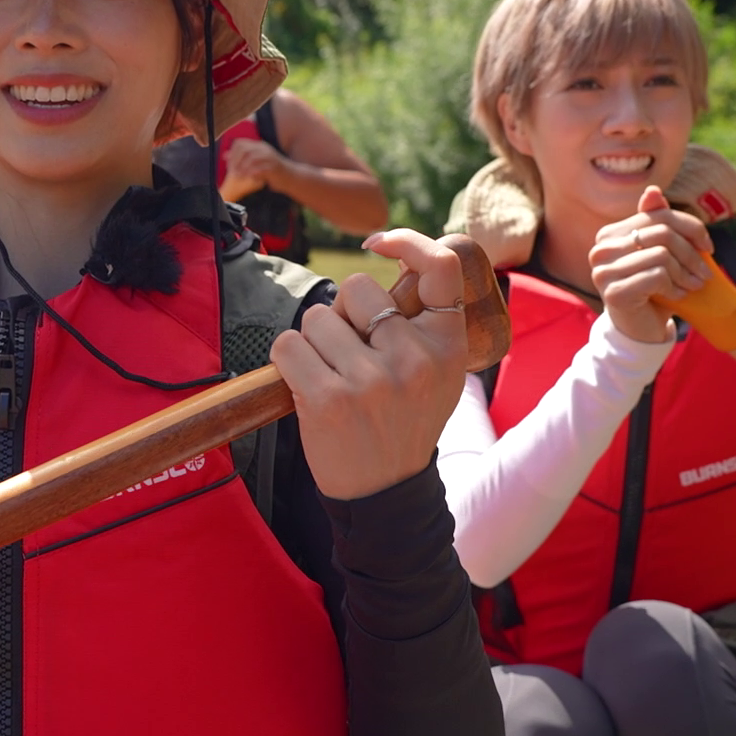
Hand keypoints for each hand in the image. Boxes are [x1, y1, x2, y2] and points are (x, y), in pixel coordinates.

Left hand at [219, 137, 285, 201]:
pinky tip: (249, 179)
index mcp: (259, 146)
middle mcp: (264, 149)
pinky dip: (252, 174)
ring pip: (252, 159)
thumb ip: (242, 158)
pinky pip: (260, 169)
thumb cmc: (272, 171)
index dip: (232, 154)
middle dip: (236, 161)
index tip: (229, 165)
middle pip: (244, 150)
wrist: (292, 177)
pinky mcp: (274, 168)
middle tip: (233, 172)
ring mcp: (270, 158)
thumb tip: (225, 156)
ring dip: (243, 169)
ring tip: (239, 177)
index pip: (240, 143)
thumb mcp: (257, 162)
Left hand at [270, 228, 466, 499]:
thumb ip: (420, 322)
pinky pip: (288, 346)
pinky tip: (307, 388)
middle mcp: (415, 358)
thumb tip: (390, 255)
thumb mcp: (437, 373)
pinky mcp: (329, 399)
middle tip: (351, 354)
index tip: (377, 244)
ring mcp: (372, 380)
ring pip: (317, 318)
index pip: (441, 266)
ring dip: (313, 342)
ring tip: (332, 377)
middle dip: (343, 314)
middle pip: (357, 287)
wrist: (385, 493)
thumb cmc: (402, 422)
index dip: (407, 242)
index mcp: (448, 346)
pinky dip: (287, 362)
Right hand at [589, 186, 713, 344]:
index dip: (690, 227)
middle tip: (704, 273)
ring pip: (661, 255)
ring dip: (685, 273)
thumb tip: (653, 190)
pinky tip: (677, 297)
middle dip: (691, 254)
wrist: (639, 330)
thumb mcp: (659, 253)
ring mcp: (603, 271)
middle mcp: (601, 250)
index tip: (708, 247)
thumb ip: (656, 223)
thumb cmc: (652, 288)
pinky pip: (657, 276)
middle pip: (661, 233)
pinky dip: (675, 287)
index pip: (657, 215)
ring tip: (692, 285)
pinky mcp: (613, 292)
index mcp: (610, 235)